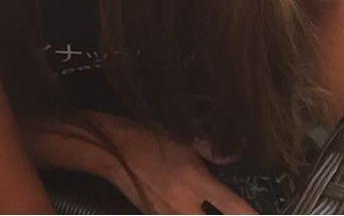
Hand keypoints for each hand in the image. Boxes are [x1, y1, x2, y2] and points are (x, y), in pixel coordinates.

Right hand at [25, 113, 256, 214]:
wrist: (109, 147)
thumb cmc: (146, 135)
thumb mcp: (180, 136)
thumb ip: (210, 149)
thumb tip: (234, 155)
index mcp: (195, 180)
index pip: (234, 208)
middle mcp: (185, 204)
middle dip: (223, 215)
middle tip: (232, 209)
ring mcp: (168, 215)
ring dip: (203, 213)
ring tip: (201, 204)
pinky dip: (187, 212)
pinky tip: (186, 205)